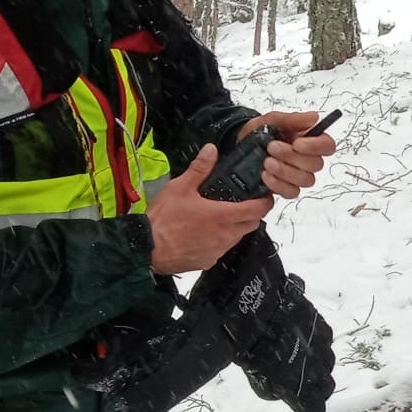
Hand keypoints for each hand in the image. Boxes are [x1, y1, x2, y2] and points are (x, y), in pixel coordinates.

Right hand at [146, 145, 272, 272]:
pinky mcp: (208, 261)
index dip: (266, 201)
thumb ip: (199, 169)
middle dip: (252, 213)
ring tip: (221, 214)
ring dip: (236, 226)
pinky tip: (205, 231)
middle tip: (243, 202)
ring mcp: (218, 250)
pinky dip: (220, 239)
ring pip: (237, 237)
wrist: (146, 248)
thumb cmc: (163, 219)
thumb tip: (211, 150)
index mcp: (223, 216)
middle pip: (252, 224)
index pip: (258, 210)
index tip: (265, 195)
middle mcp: (225, 235)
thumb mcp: (180, 187)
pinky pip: (222, 249)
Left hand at [238, 110, 337, 198]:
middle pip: (316, 165)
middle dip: (292, 157)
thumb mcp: (273, 120)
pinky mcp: (287, 188)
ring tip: (267, 162)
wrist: (240, 143)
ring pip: (306, 180)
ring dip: (285, 171)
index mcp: (310, 140)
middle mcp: (308, 159)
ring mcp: (299, 176)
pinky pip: (292, 192)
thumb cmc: (260, 130)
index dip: (316, 147)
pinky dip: (278, 185)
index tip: (297, 143)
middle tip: (272, 147)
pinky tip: (266, 175)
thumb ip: (292, 119)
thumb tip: (314, 117)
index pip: (327, 146)